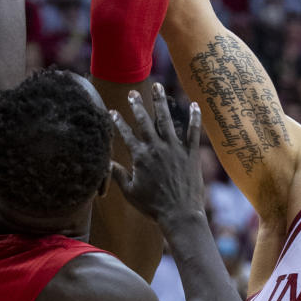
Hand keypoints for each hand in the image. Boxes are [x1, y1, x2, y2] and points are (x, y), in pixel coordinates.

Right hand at [108, 85, 205, 224]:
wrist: (179, 214)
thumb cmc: (153, 206)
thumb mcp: (130, 192)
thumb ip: (118, 175)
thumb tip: (106, 164)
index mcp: (140, 156)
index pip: (126, 134)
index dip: (118, 122)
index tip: (113, 112)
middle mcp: (157, 148)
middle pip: (145, 121)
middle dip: (137, 105)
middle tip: (132, 92)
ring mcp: (175, 149)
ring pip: (167, 120)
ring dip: (161, 102)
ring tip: (157, 87)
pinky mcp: (191, 153)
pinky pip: (193, 131)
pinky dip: (194, 117)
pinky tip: (194, 104)